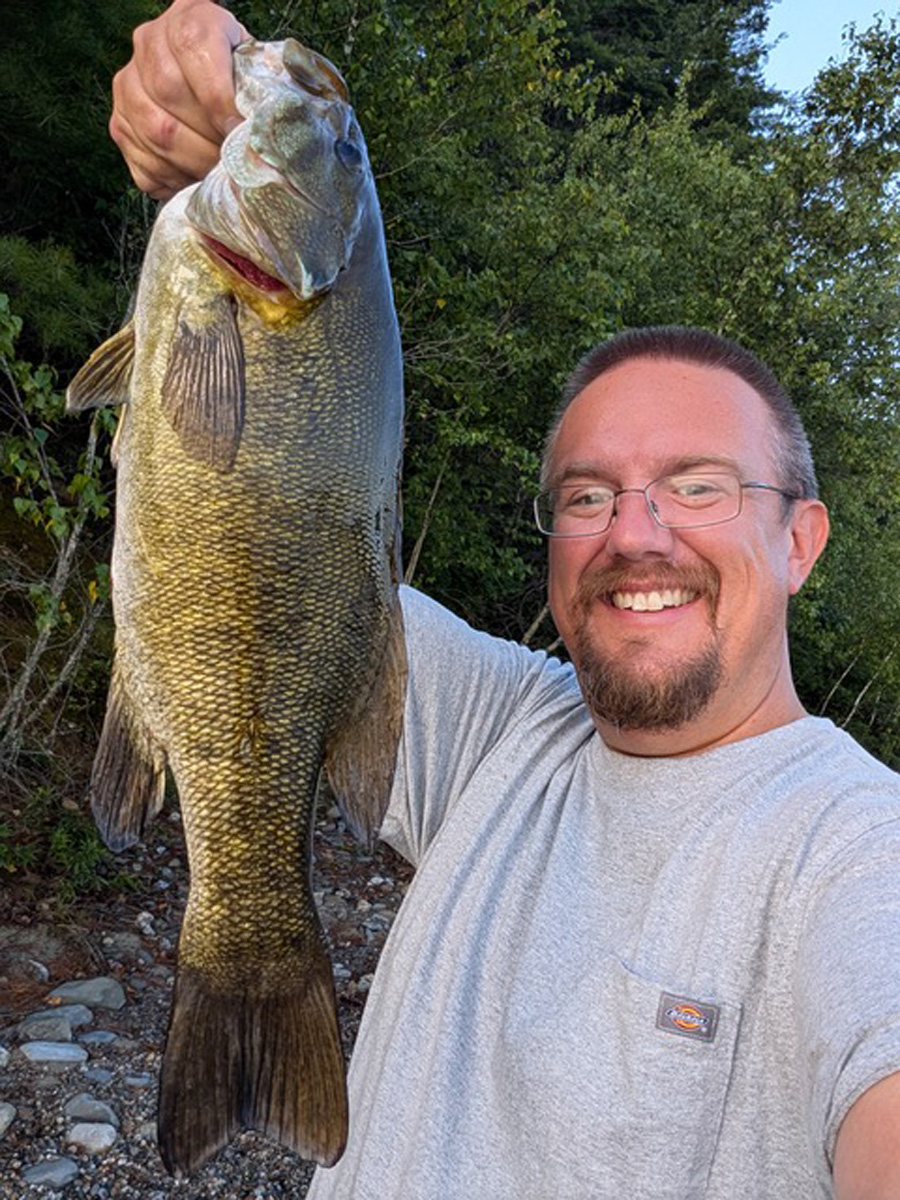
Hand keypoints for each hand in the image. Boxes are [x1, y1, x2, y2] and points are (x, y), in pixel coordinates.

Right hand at [110, 0, 249, 199]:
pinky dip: (172, 180)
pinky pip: (142, 161)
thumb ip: (259, 86)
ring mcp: (128, 84)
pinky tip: (195, 181)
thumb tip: (262, 130)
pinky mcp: (119, 124)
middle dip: (208, 137)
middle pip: (168, 92)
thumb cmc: (240, 76)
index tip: (240, 131)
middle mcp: (149, 42)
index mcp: (189, 17)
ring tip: (217, 176)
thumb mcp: (255, 66)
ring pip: (153, 130)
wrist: (209, 77)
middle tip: (233, 163)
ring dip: (191, 163)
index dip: (218, 97)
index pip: (194, 47)